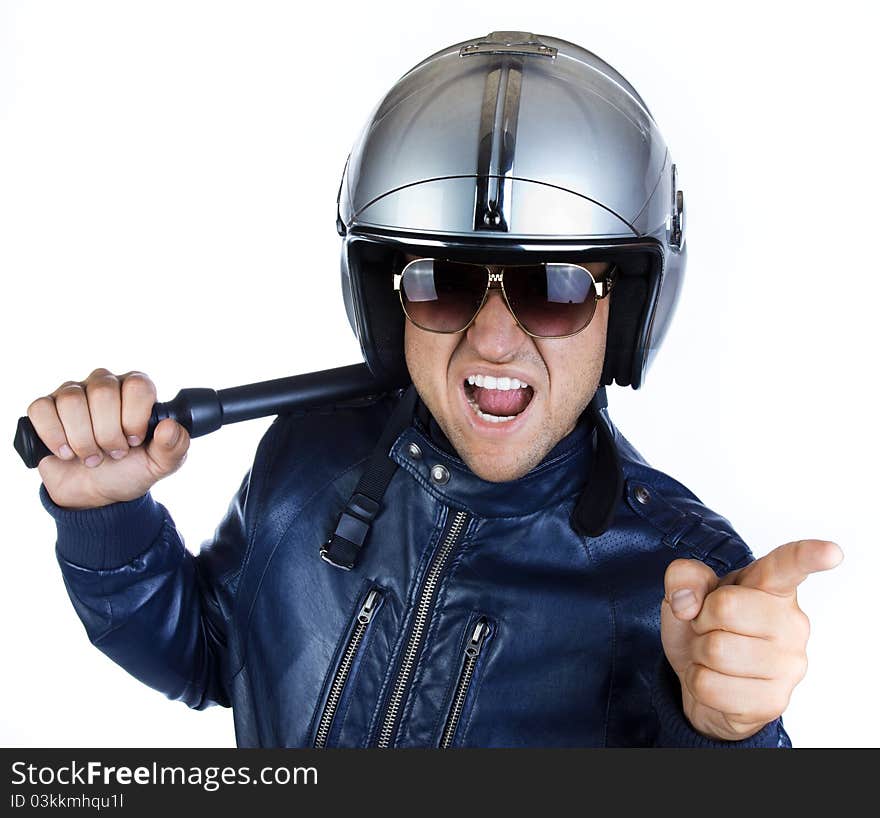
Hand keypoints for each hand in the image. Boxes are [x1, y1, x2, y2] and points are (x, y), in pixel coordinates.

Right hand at [27, 368, 189, 509]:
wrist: (95, 494)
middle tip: (114, 453)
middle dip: (108, 433)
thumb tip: (170, 426)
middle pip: (103, 392)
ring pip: (71, 401)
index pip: (137, 386)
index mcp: (137, 391)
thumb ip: (174, 447)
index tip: (134, 441)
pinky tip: (66, 452)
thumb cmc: (129, 471)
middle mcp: (105, 385)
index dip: (134, 418)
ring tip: (92, 457)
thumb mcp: (159, 464)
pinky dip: (54, 437)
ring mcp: (73, 394)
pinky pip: (42, 409)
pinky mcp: (46, 408)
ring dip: (82, 439)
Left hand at [661, 539, 842, 740]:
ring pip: (715, 651)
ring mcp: (789, 663)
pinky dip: (698, 682)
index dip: (809, 556)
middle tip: (710, 628)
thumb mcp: (685, 592)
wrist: (702, 678)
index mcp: (771, 586)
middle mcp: (790, 621)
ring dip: (699, 654)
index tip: (831, 552)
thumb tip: (686, 603)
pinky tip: (717, 680)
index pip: (790, 565)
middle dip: (701, 619)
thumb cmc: (704, 626)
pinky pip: (710, 687)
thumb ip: (683, 577)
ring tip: (713, 655)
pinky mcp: (775, 700)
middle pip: (724, 607)